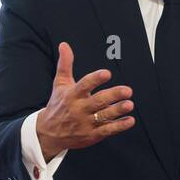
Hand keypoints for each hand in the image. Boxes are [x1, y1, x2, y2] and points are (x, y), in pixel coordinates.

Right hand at [34, 42, 134, 160]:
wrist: (48, 133)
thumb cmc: (58, 104)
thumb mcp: (60, 84)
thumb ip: (65, 64)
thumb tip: (64, 45)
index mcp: (72, 95)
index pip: (84, 85)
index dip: (95, 79)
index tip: (107, 73)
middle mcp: (79, 109)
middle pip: (98, 101)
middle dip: (113, 95)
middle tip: (127, 90)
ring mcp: (85, 123)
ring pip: (104, 116)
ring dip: (117, 110)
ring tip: (130, 104)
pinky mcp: (91, 135)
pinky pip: (107, 131)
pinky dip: (119, 126)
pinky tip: (130, 120)